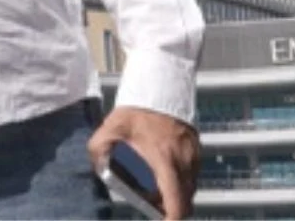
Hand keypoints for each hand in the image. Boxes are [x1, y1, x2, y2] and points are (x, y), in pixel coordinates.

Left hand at [87, 105, 198, 219]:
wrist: (161, 86)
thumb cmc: (137, 109)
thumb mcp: (112, 127)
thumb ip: (99, 149)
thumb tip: (97, 167)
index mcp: (165, 160)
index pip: (177, 202)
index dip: (171, 219)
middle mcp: (185, 162)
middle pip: (186, 202)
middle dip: (172, 210)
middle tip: (153, 208)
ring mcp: (194, 157)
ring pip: (191, 190)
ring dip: (177, 197)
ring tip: (156, 192)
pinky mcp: (197, 150)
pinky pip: (193, 176)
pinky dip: (181, 183)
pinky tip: (164, 175)